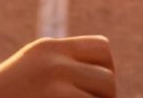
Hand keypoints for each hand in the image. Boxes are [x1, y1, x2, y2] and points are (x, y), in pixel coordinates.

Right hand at [0, 34, 116, 97]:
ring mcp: (55, 90)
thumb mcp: (34, 70)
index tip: (88, 89)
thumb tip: (108, 82)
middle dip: (102, 97)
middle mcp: (54, 65)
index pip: (102, 49)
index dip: (104, 70)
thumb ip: (63, 67)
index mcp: (49, 49)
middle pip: (108, 79)